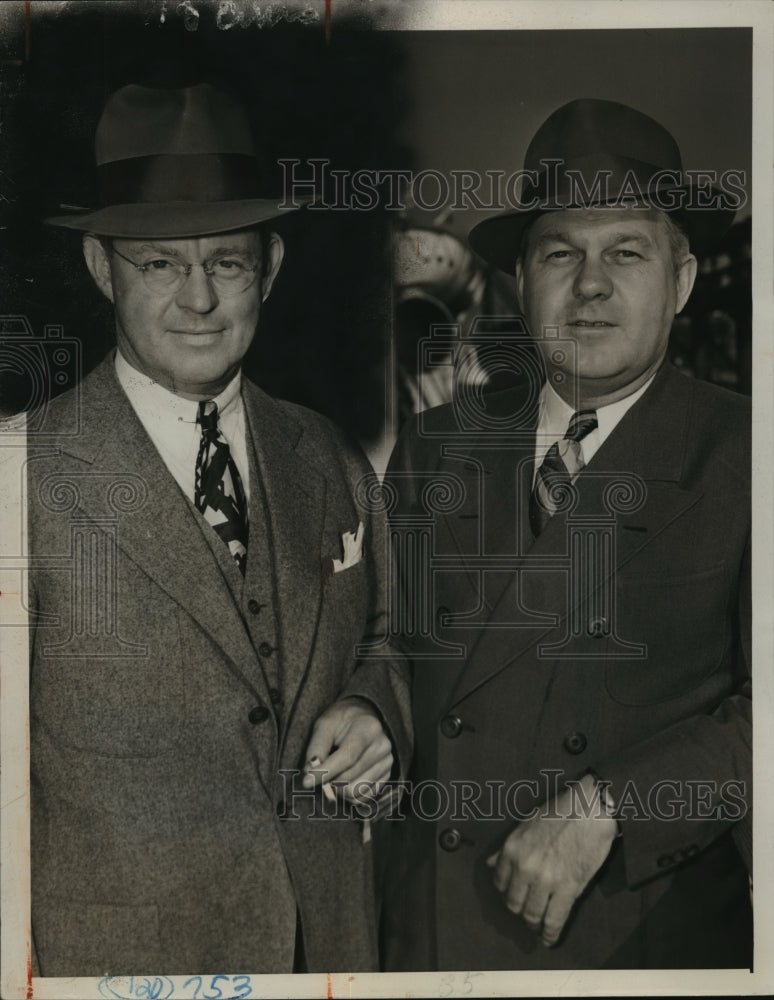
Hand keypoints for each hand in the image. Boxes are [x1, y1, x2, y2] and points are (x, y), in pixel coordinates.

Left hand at [302, 697, 392, 803]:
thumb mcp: (325, 724)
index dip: (325, 772)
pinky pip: (363, 798)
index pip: (347, 757)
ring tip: (331, 776)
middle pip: (350, 777)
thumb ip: (317, 746)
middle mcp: (382, 746)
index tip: (306, 781)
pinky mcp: (387, 776)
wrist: (363, 718)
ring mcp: (387, 762)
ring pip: (356, 792)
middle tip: (318, 774)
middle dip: (328, 780)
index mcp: (368, 728)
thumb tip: (310, 772)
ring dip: (337, 790)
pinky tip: (343, 782)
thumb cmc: (342, 720)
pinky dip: (348, 795)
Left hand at [487, 774, 617, 946]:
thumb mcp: (525, 825)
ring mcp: (545, 880)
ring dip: (533, 925)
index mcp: (512, 849)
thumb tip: (490, 864)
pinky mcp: (568, 888)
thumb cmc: (558, 812)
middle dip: (519, 910)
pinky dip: (550, 934)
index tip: (513, 896)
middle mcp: (524, 867)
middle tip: (526, 913)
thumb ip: (506, 848)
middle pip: (513, 903)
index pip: (499, 883)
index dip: (505, 892)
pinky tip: (549, 940)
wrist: (589, 809)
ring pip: (532, 915)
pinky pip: (554, 920)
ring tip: (536, 927)